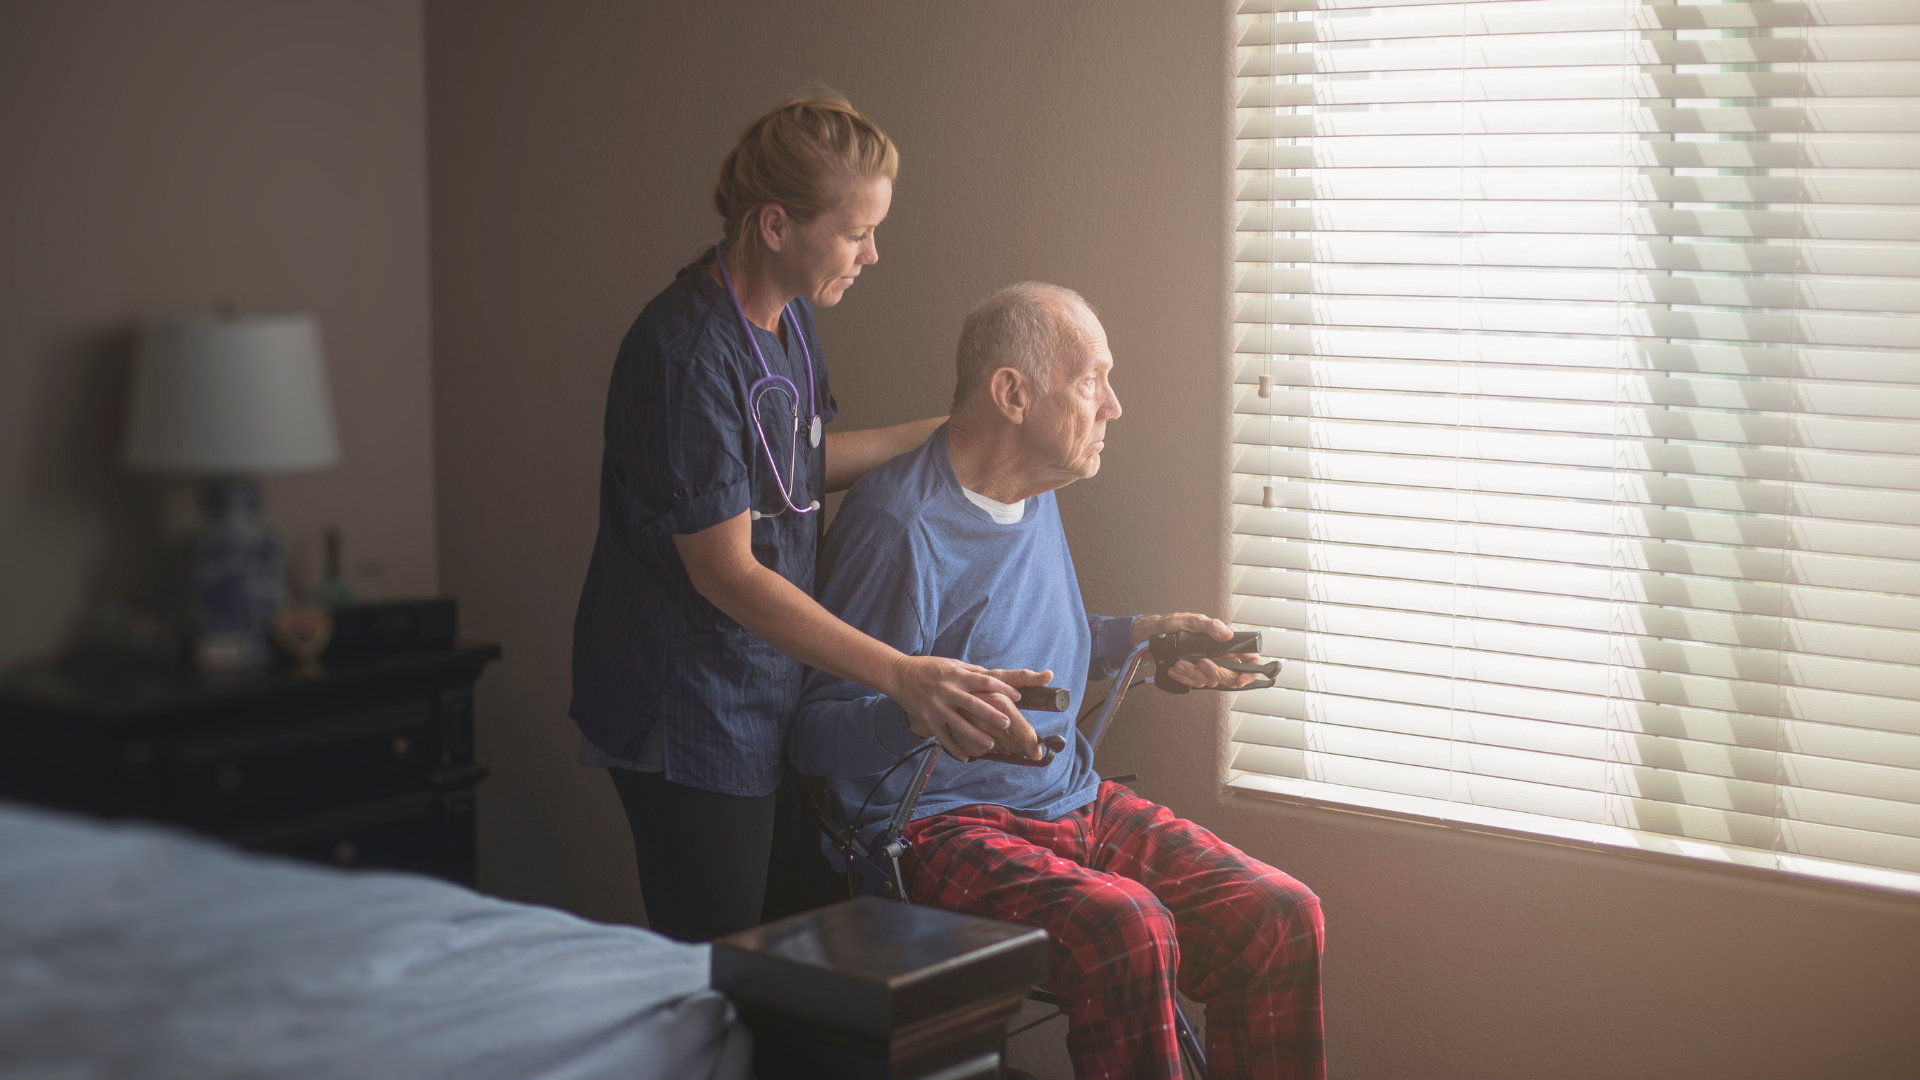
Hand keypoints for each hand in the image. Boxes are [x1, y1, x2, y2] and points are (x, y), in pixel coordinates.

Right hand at [891, 657, 1052, 760]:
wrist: (899, 674)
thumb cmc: (928, 668)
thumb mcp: (951, 663)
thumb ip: (971, 671)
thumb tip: (992, 675)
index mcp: (957, 675)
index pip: (984, 681)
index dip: (1002, 688)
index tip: (1018, 697)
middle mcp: (948, 691)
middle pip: (974, 704)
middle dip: (991, 715)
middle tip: (1008, 724)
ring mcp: (937, 706)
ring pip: (959, 724)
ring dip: (975, 736)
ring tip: (990, 744)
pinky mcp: (928, 719)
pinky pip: (942, 737)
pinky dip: (954, 749)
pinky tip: (966, 758)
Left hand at [1131, 612, 1264, 689]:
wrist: (1153, 634)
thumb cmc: (1174, 624)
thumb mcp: (1192, 620)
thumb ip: (1211, 626)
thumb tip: (1226, 634)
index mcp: (1227, 642)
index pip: (1250, 659)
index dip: (1250, 672)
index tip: (1240, 679)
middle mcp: (1221, 656)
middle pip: (1230, 675)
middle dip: (1216, 673)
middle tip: (1202, 663)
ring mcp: (1208, 667)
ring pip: (1209, 681)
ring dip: (1194, 673)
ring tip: (1180, 663)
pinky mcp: (1195, 674)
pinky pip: (1194, 682)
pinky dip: (1183, 677)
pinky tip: (1175, 669)